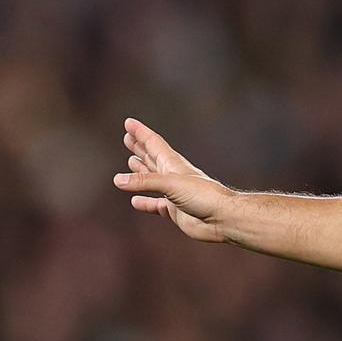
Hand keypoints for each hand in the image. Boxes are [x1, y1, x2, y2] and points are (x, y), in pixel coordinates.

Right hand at [114, 117, 234, 242]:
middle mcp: (173, 176)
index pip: (153, 143)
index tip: (128, 122)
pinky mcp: (175, 210)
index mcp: (173, 164)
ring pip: (152, 180)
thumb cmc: (204, 196)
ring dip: (141, 171)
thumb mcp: (171, 183)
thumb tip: (118, 179)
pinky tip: (135, 201)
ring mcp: (174, 193)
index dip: (141, 132)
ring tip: (131, 162)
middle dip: (139, 147)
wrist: (222, 217)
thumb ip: (145, 181)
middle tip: (128, 137)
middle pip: (152, 158)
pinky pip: (156, 205)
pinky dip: (145, 202)